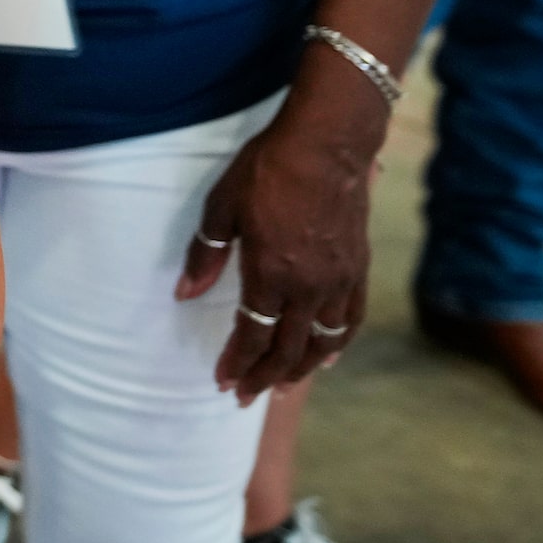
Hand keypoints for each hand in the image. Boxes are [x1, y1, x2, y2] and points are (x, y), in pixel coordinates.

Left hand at [176, 63, 387, 402]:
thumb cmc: (267, 171)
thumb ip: (206, 254)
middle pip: (286, 349)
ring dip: (300, 370)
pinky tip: (328, 357)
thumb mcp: (222, 207)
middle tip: (245, 397)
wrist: (326, 146)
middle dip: (263, 377)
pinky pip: (350, 320)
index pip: (251, 335)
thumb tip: (185, 292)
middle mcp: (307, 288)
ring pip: (322, 343)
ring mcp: (337, 281)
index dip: (237, 362)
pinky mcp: (358, 269)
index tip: (223, 381)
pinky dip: (338, 344)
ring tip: (281, 386)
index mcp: (270, 275)